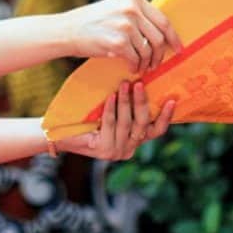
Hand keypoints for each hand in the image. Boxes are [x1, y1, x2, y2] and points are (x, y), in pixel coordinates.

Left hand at [58, 81, 175, 160]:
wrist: (60, 134)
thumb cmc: (86, 120)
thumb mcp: (112, 113)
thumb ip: (128, 107)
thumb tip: (143, 81)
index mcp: (134, 142)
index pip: (156, 131)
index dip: (166, 116)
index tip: (172, 99)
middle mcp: (128, 150)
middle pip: (143, 123)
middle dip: (142, 101)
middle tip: (140, 83)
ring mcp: (116, 152)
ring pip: (127, 122)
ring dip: (127, 101)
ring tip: (125, 84)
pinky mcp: (104, 150)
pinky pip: (111, 124)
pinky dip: (112, 109)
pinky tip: (111, 96)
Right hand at [62, 0, 182, 73]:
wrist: (66, 30)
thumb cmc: (92, 23)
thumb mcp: (117, 9)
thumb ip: (138, 16)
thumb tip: (163, 34)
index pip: (163, 20)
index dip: (173, 37)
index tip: (178, 49)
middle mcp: (132, 8)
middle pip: (159, 37)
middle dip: (160, 55)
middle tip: (155, 64)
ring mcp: (125, 24)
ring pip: (148, 50)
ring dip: (146, 63)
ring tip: (140, 67)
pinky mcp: (118, 41)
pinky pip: (135, 59)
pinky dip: (134, 66)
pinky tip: (130, 67)